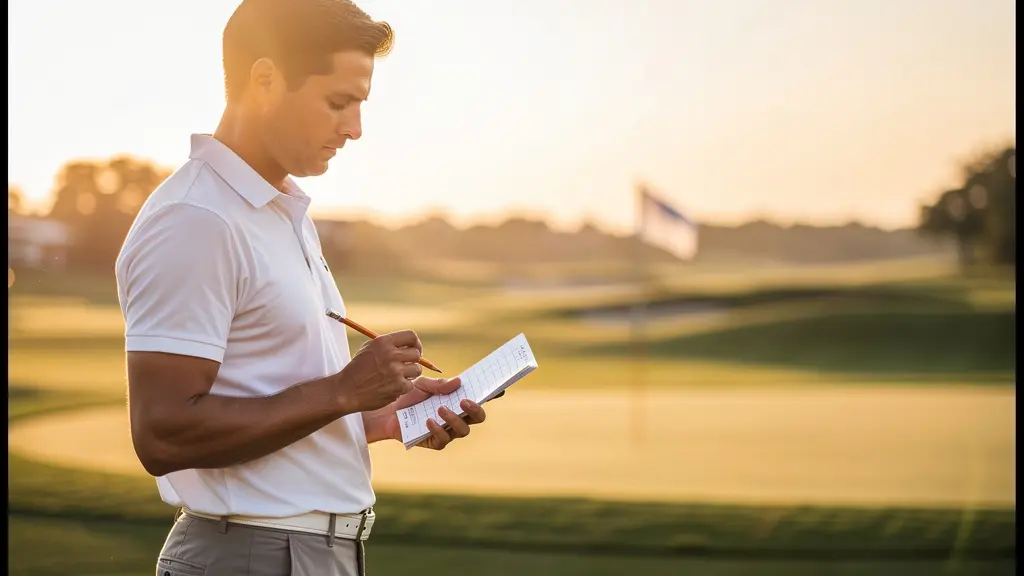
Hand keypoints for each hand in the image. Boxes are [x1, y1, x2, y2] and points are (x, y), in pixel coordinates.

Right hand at [335, 330, 422, 413]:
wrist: (346, 391)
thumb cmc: (357, 370)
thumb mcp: (369, 349)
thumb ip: (388, 345)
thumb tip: (409, 346)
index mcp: (383, 342)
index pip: (411, 336)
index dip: (416, 343)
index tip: (414, 349)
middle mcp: (390, 355)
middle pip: (416, 353)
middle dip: (413, 360)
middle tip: (406, 365)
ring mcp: (395, 371)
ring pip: (417, 370)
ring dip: (409, 374)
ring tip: (397, 377)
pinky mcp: (398, 386)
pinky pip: (410, 384)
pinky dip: (403, 387)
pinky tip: (391, 387)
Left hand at [368, 376, 487, 449]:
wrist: (385, 412)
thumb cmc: (407, 396)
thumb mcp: (422, 384)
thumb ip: (439, 385)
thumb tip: (459, 382)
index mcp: (458, 402)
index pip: (478, 399)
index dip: (490, 395)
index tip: (496, 389)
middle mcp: (456, 418)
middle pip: (477, 418)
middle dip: (475, 410)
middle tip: (464, 401)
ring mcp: (447, 431)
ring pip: (462, 430)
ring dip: (454, 419)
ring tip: (440, 409)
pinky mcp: (433, 442)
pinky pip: (442, 440)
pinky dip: (437, 430)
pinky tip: (428, 420)